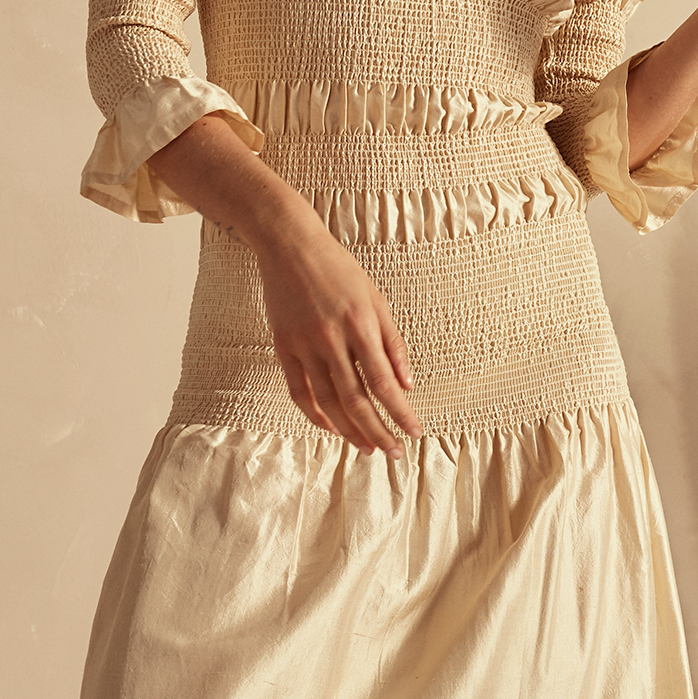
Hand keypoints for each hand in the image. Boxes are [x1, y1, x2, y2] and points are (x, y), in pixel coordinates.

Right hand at [255, 212, 420, 455]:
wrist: (289, 246)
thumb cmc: (339, 270)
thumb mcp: (376, 299)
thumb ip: (392, 343)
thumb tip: (407, 385)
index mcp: (360, 324)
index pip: (384, 382)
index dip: (400, 412)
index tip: (415, 432)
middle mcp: (331, 338)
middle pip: (355, 400)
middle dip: (377, 431)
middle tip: (394, 453)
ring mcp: (303, 345)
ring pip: (327, 402)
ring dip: (349, 430)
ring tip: (367, 448)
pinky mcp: (283, 347)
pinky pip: (298, 391)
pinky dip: (315, 415)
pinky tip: (333, 429)